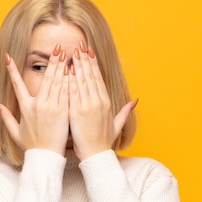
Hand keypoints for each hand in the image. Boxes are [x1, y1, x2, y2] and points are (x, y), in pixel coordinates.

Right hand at [0, 45, 69, 156]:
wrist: (46, 158)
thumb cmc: (32, 146)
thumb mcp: (15, 131)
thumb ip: (6, 116)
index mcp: (25, 107)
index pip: (17, 85)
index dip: (12, 71)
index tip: (8, 57)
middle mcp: (37, 104)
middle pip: (45, 78)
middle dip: (51, 61)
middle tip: (57, 47)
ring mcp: (51, 107)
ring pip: (57, 82)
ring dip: (62, 66)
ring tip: (67, 52)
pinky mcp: (62, 111)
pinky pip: (66, 91)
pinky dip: (70, 79)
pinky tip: (74, 69)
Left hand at [68, 41, 136, 160]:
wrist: (96, 156)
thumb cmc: (104, 141)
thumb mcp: (117, 124)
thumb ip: (125, 111)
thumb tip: (135, 100)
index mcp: (106, 102)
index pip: (99, 78)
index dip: (93, 64)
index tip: (89, 52)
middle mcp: (98, 102)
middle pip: (90, 75)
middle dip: (85, 59)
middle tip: (79, 45)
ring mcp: (88, 106)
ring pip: (82, 81)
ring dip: (77, 65)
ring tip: (72, 51)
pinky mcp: (78, 112)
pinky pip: (73, 92)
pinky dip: (70, 80)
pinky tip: (66, 70)